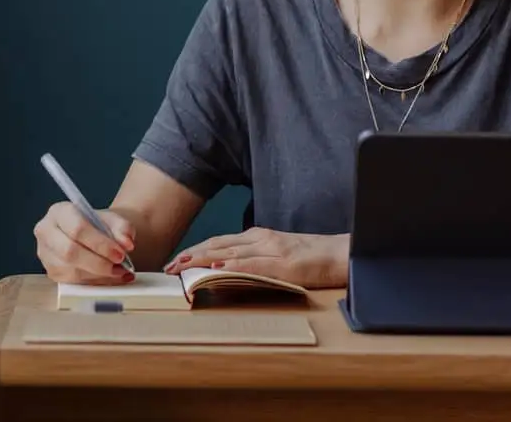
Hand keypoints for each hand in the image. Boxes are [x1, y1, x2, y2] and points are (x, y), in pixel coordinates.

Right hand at [34, 201, 136, 284]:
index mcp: (59, 212)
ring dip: (99, 275)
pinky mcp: (52, 272)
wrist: (92, 232)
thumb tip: (126, 243)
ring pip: (72, 270)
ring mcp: (46, 254)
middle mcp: (46, 232)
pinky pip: (74, 282)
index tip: (120, 252)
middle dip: (99, 262)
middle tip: (120, 264)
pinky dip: (96, 282)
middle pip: (70, 252)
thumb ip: (123, 228)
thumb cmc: (99, 224)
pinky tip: (112, 277)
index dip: (100, 244)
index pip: (77, 229)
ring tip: (120, 271)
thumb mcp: (113, 219)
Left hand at [164, 228, 348, 288]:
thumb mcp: (279, 255)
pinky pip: (254, 265)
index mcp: (259, 236)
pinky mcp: (284, 263)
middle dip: (190, 255)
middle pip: (218, 245)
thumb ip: (255, 261)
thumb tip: (227, 274)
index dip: (195, 250)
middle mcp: (261, 239)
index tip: (175, 260)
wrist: (342, 253)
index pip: (219, 242)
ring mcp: (272, 249)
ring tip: (181, 267)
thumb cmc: (313, 258)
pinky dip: (233, 267)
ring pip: (230, 253)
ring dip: (202, 260)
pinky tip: (216, 270)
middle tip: (167, 267)